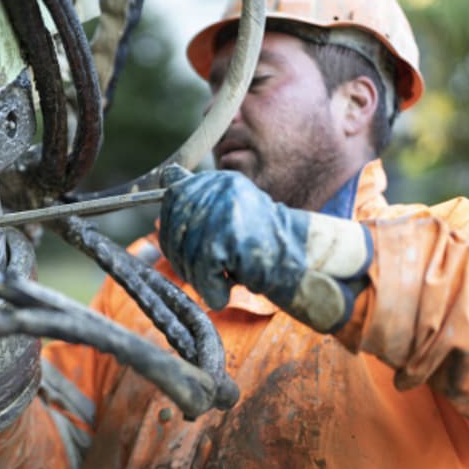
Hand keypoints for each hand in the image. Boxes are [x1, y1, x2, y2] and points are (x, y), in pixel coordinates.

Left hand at [158, 165, 372, 332]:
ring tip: (216, 284)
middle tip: (201, 275)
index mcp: (217, 179)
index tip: (181, 251)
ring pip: (188, 251)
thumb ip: (198, 196)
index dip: (171, 232)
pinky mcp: (231, 238)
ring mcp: (225, 211)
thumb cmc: (260, 240)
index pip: (174, 200)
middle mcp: (220, 188)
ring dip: (198, 277)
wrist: (301, 259)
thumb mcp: (229, 207)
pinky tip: (222, 292)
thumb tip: (166, 176)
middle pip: (177, 228)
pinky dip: (210, 287)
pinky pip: (203, 268)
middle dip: (183, 259)